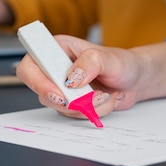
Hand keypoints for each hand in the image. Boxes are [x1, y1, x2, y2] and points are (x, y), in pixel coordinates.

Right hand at [15, 36, 165, 119]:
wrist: (135, 80)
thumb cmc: (121, 62)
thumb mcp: (108, 58)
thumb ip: (89, 63)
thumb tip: (72, 78)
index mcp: (56, 50)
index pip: (29, 65)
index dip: (37, 81)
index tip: (58, 92)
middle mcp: (55, 69)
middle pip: (41, 91)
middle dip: (65, 100)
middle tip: (84, 100)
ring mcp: (62, 88)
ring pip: (59, 107)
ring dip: (84, 106)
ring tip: (104, 94)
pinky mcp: (72, 103)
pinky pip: (73, 115)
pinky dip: (91, 112)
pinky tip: (104, 100)